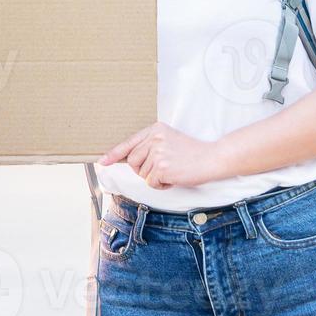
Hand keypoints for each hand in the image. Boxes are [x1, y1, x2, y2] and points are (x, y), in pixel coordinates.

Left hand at [98, 122, 228, 189]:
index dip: (114, 154)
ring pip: (142, 174)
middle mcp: (154, 139)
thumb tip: (129, 160)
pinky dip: (161, 185)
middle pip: (132, 161)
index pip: (129, 142)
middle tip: (161, 170)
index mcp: (154, 130)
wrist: (212, 158)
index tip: (103, 162)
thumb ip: (150, 146)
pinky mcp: (162, 167)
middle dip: (143, 170)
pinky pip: (151, 183)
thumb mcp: (169, 140)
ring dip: (155, 178)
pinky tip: (175, 178)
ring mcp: (158, 153)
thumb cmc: (192, 152)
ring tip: (172, 171)